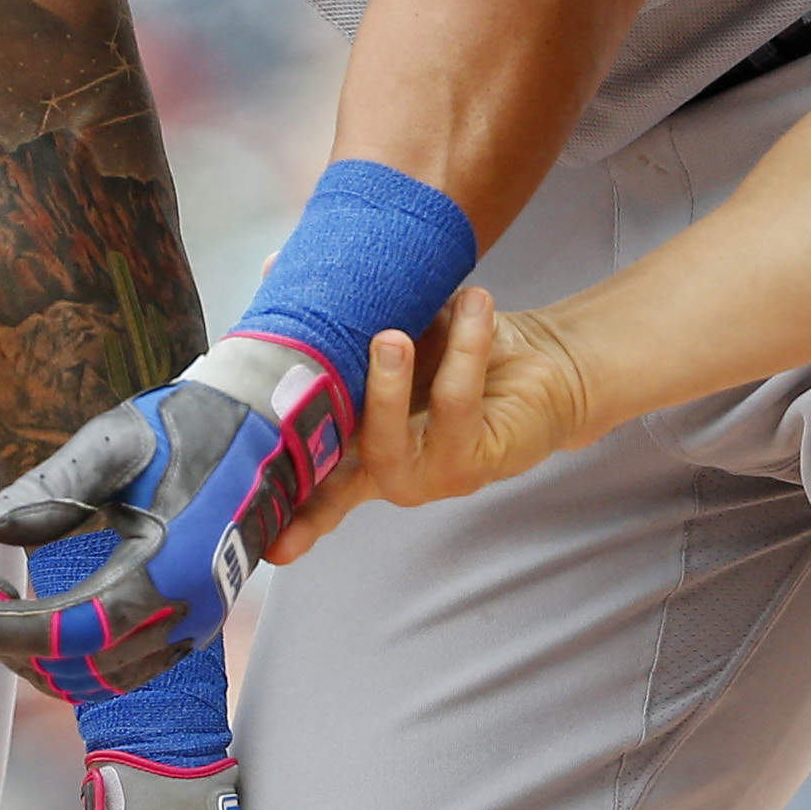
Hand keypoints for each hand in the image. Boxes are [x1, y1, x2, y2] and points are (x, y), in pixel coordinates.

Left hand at [0, 337, 348, 697]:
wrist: (268, 431)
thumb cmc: (190, 427)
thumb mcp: (115, 444)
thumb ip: (49, 489)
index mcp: (168, 566)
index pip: (69, 630)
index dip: (2, 631)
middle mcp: (186, 612)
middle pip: (79, 669)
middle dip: (10, 644)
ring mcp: (194, 625)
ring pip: (100, 680)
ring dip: (40, 655)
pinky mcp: (193, 626)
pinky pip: (123, 669)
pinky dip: (74, 656)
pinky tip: (41, 616)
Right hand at [264, 286, 593, 563]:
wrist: (546, 362)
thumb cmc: (460, 351)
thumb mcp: (397, 325)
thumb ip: (339, 311)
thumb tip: (269, 265)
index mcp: (356, 445)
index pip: (307, 480)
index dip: (284, 510)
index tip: (264, 543)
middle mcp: (386, 470)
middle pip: (334, 467)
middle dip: (316, 421)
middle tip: (324, 361)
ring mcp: (429, 475)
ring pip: (389, 440)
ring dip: (388, 384)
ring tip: (393, 336)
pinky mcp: (473, 463)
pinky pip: (454, 404)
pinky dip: (462, 349)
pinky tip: (474, 304)